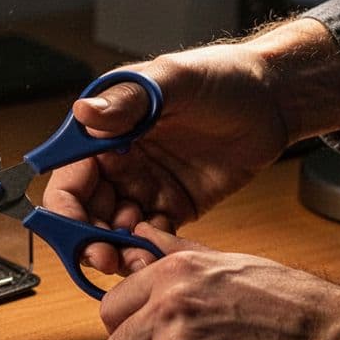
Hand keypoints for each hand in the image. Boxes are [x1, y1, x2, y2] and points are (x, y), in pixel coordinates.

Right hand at [43, 19, 339, 274]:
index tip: (76, 235)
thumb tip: (84, 113)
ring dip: (119, 251)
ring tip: (138, 261)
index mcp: (105, 133)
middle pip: (85, 214)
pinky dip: (149, 252)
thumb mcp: (173, 81)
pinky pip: (150, 238)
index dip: (65, 211)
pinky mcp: (172, 206)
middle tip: (108, 258)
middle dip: (90, 241)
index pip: (69, 179)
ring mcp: (144, 186)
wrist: (273, 100)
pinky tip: (158, 257)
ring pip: (115, 232)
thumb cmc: (222, 77)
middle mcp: (118, 162)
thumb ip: (128, 102)